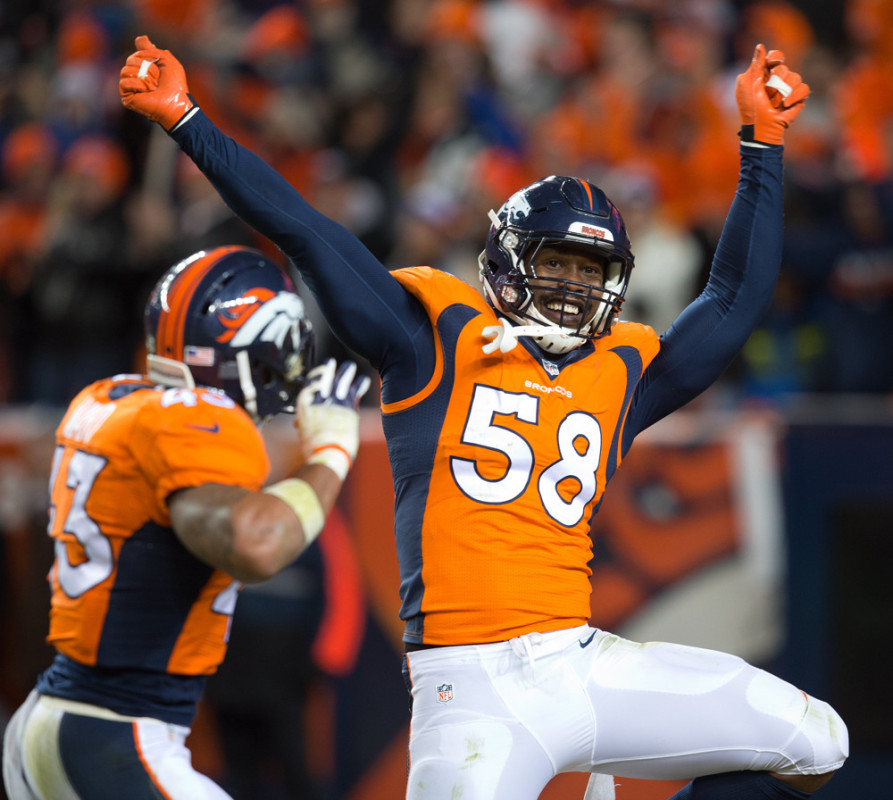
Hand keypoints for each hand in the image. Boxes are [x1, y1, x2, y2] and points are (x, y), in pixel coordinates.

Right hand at [119, 35, 193, 130]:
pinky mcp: (127, 96)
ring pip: (125, 70)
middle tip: (157, 79)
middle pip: (130, 60)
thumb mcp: (165, 60)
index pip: (137, 53)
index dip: (149, 56)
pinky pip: (124, 82)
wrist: (176, 101)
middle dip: (146, 66)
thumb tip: (140, 38)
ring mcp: (130, 87)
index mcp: (144, 67)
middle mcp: (136, 76)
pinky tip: (146, 92)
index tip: (159, 65)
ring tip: (153, 87)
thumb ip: (151, 49)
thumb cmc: (175, 83)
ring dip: (144, 76)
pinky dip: (137, 84)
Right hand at [296, 359, 370, 479]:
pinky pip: (355, 391)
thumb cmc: (313, 448)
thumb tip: (299, 424)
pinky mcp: (349, 407)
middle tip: (332, 362)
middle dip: (328, 369)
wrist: (326, 452)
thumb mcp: (303, 433)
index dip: (314, 377)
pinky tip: (364, 381)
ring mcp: (334, 402)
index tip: (318, 373)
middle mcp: (318, 400)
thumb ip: (304, 424)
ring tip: (350, 366)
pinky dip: (360, 385)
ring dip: (346, 372)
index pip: (308, 385)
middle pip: (324, 378)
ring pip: (341, 381)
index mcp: (304, 406)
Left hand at [735, 43, 809, 145]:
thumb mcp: (749, 85)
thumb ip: (756, 65)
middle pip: (783, 68)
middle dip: (774, 82)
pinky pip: (804, 88)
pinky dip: (794, 97)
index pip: (775, 56)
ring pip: (795, 77)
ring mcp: (789, 87)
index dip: (776, 57)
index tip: (774, 62)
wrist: (761, 128)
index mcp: (764, 74)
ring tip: (775, 103)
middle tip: (767, 94)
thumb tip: (760, 45)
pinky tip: (786, 105)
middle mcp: (777, 78)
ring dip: (783, 92)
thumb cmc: (751, 109)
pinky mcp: (798, 97)